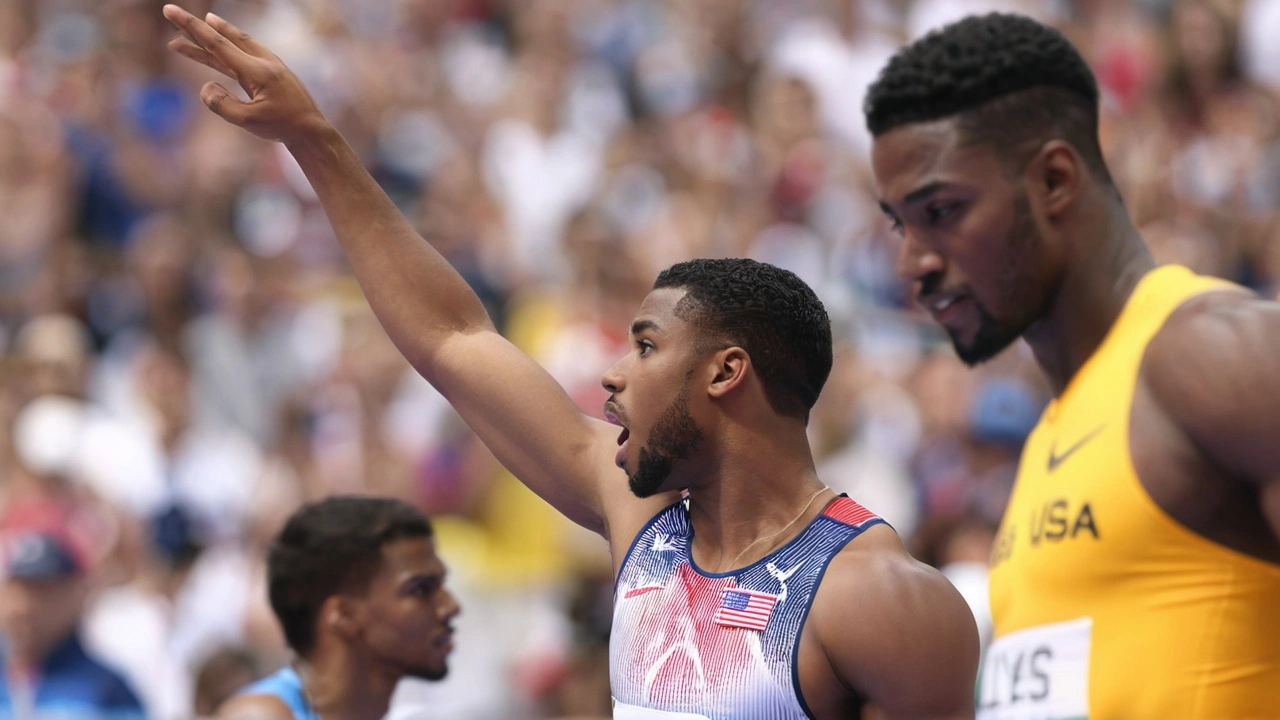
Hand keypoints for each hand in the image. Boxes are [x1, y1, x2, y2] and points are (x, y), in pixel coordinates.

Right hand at [162, 4, 328, 144]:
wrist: (312, 131)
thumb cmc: (283, 127)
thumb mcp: (249, 122)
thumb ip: (222, 105)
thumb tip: (205, 86)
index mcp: (257, 70)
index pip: (216, 43)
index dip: (191, 27)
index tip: (170, 11)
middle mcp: (262, 61)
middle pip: (222, 37)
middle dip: (194, 26)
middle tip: (170, 12)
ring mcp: (266, 65)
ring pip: (230, 45)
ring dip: (206, 39)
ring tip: (183, 37)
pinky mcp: (268, 73)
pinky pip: (239, 57)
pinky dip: (222, 51)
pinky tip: (211, 50)